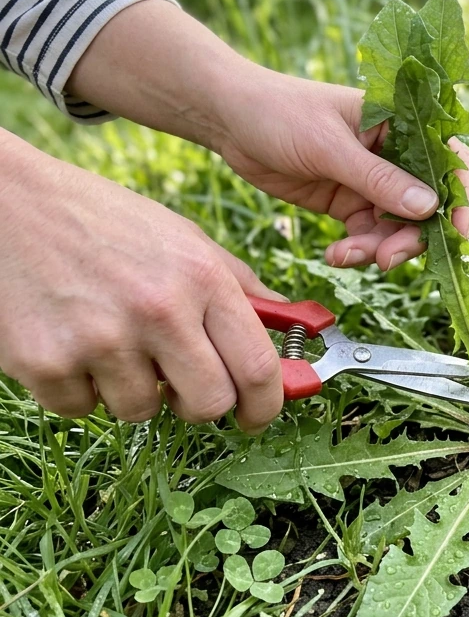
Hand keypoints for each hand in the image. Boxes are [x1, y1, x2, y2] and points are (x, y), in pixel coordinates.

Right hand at [0, 132, 285, 430]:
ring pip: (141, 410)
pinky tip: (70, 340)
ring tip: (112, 339)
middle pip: (209, 404)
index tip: (258, 414)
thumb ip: (238, 287)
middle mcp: (158, 310)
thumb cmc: (102, 220)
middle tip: (182, 384)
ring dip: (132, 388)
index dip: (266, 403)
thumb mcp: (184, 238)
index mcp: (201, 278)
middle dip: (200, 404)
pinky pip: (81, 408)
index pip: (258, 367)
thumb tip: (292, 326)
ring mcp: (100, 339)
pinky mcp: (44, 363)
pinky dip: (78, 387)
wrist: (7, 202)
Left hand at [65, 0, 468, 272]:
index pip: (450, 161)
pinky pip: (368, 236)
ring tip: (347, 256)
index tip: (456, 233)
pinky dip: (356, 251)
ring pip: (397, 227)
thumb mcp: (329, 146)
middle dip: (411, 236)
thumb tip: (429, 208)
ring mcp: (373, 181)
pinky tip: (335, 255)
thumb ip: (378, 179)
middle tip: (387, 259)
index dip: (461, 198)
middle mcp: (395, 153)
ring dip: (379, 249)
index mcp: (402, 123)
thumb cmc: (279, 112)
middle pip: (426, 205)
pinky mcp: (349, 202)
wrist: (228, 119)